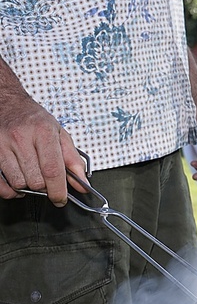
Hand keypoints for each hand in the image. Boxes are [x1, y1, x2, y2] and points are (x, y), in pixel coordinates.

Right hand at [0, 90, 87, 205]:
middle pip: (36, 180)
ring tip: (33, 175)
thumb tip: (83, 184)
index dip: (58, 190)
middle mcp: (21, 138)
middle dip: (45, 187)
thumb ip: (73, 160)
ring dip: (28, 186)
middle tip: (48, 180)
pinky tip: (18, 183)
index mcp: (43, 132)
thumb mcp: (60, 134)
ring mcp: (2, 145)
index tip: (61, 199)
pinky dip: (10, 190)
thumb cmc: (35, 120)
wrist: (8, 104)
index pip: (52, 170)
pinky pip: (0, 184)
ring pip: (18, 183)